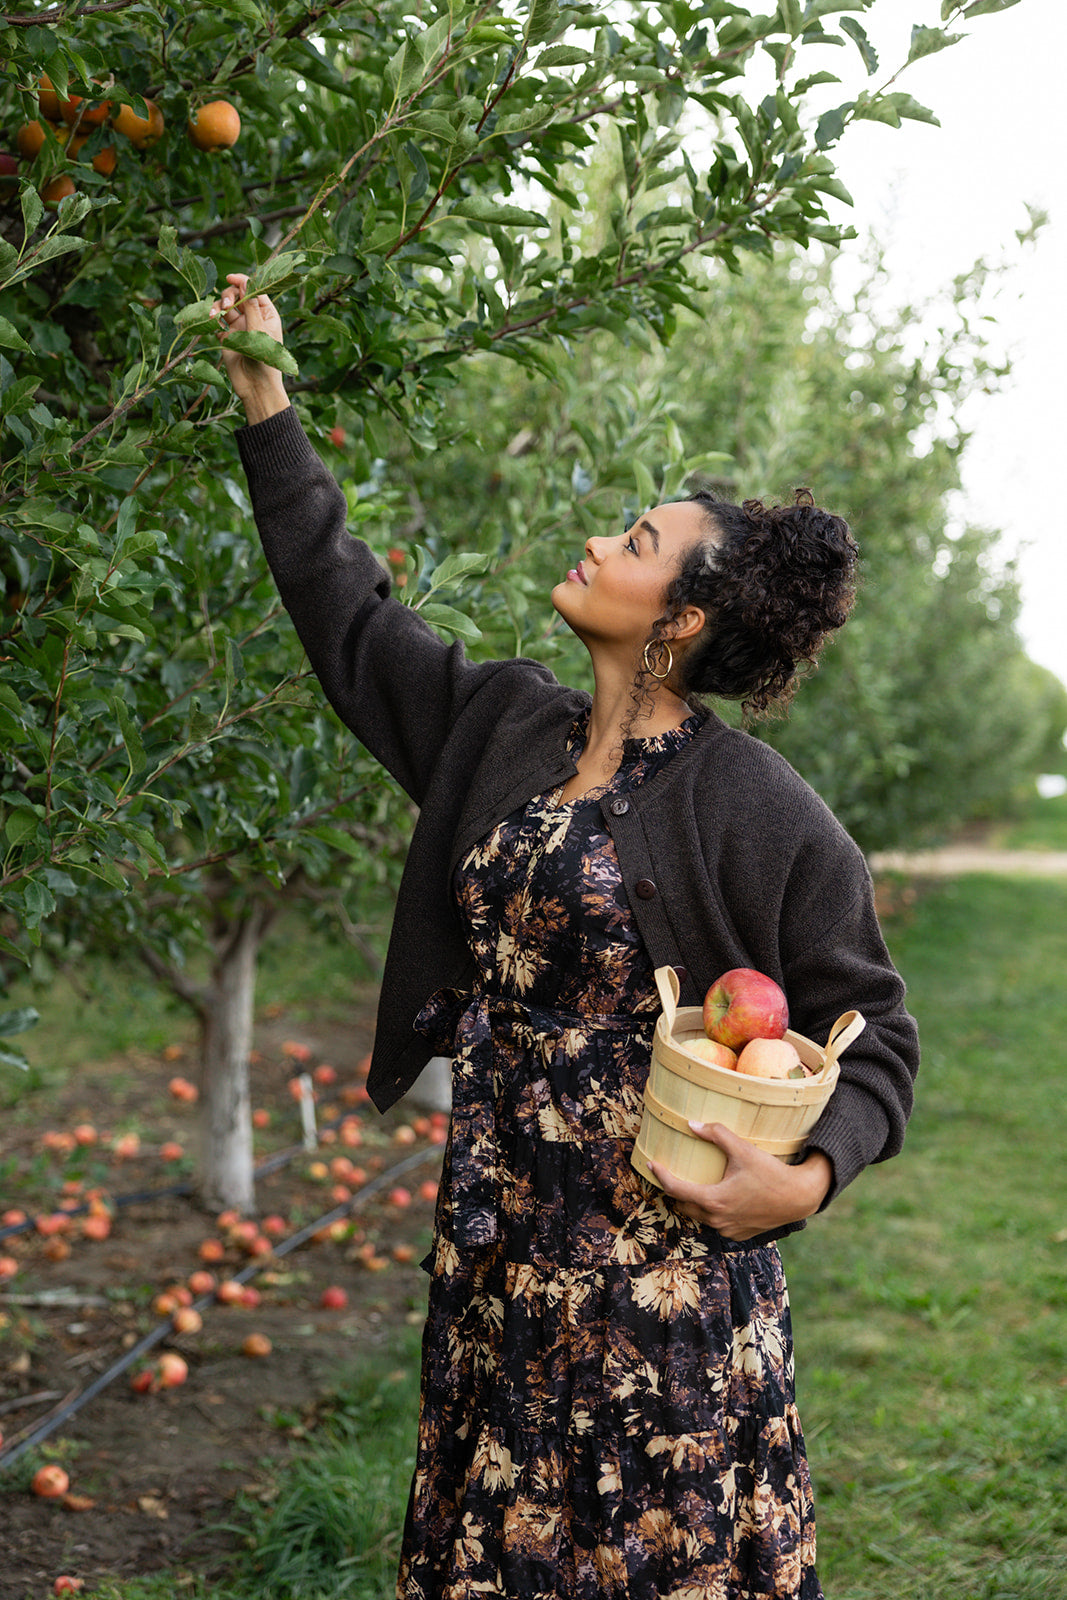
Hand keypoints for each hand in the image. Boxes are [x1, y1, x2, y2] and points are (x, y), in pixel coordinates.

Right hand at [211, 272, 289, 423]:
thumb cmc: (264, 360)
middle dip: (229, 295)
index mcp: (267, 314)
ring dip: (218, 306)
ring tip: (215, 315)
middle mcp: (252, 318)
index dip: (243, 281)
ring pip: (224, 307)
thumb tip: (245, 282)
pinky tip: (211, 321)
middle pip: (237, 295)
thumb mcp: (260, 330)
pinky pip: (216, 321)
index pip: (254, 291)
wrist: (255, 386)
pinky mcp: (226, 337)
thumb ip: (251, 306)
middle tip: (227, 304)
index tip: (231, 278)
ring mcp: (238, 327)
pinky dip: (212, 318)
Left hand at [648, 1122, 833, 1240]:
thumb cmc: (772, 1172)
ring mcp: (728, 1230)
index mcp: (714, 1200)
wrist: (799, 1198)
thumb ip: (717, 1135)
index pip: (676, 1189)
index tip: (651, 1164)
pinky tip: (716, 1198)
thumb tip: (692, 1124)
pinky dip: (711, 1211)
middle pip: (683, 1206)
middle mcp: (718, 1220)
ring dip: (692, 1202)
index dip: (660, 1176)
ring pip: (699, 1217)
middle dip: (674, 1190)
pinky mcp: (739, 1234)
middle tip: (669, 1173)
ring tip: (691, 1184)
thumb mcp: (743, 1150)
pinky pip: (716, 1224)